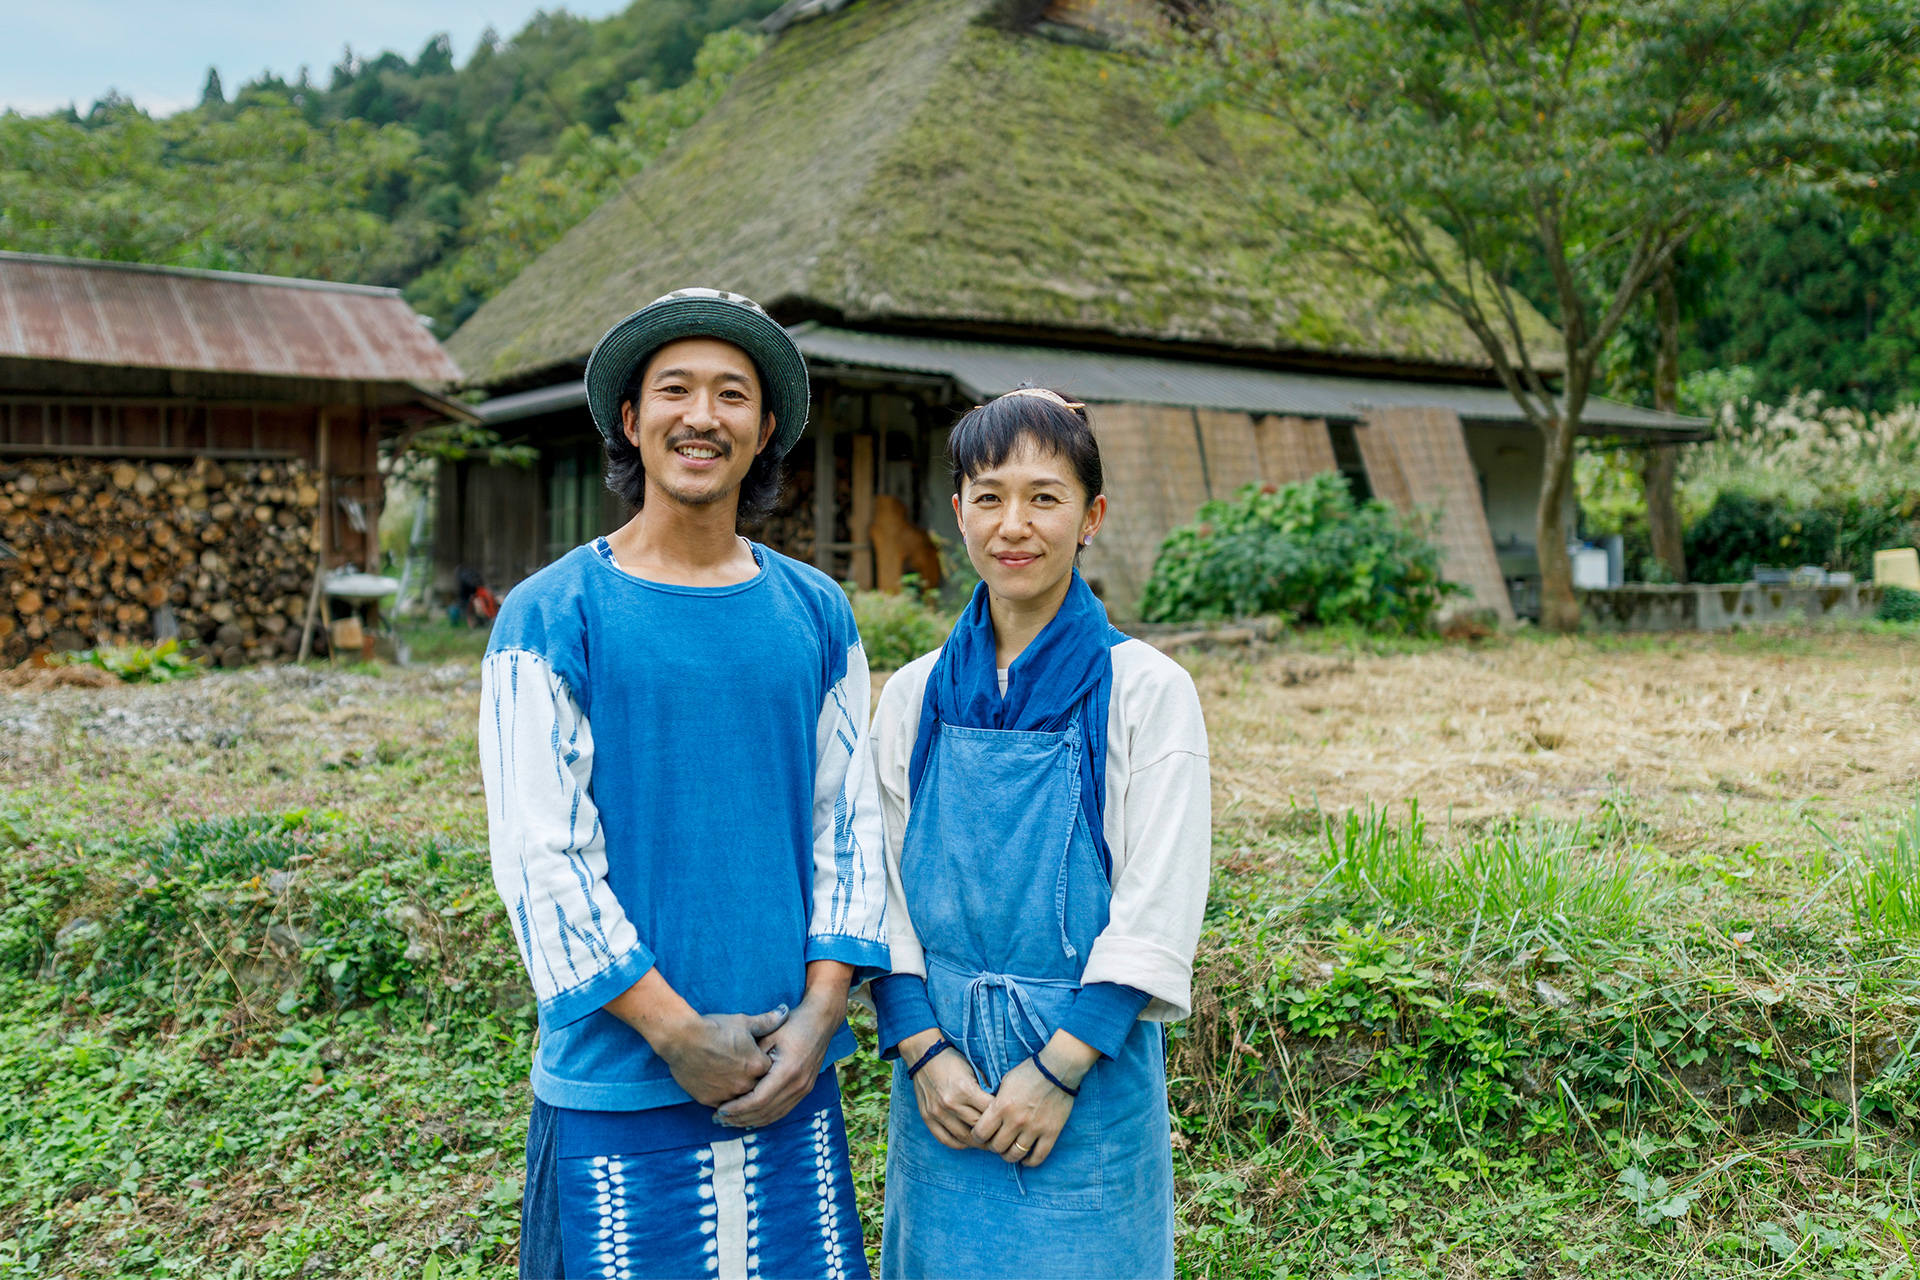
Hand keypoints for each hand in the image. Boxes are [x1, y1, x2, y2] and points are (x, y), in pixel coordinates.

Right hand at [652, 1008, 788, 1106]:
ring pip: (740, 1098)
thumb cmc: (715, 1028)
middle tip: (744, 1069)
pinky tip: (720, 1088)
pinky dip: (722, 1098)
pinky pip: (722, 1104)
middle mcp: (745, 1084)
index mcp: (757, 1065)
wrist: (683, 1038)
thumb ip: (768, 1021)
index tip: (758, 1057)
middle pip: (757, 1086)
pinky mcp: (709, 1100)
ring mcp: (727, 1094)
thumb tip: (785, 1011)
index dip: (764, 1062)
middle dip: (754, 1079)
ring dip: (739, 1091)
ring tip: (731, 1079)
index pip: (770, 1069)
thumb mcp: (744, 1022)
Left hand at [715, 961, 853, 1128]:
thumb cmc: (792, 1024)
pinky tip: (750, 1119)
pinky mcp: (805, 1091)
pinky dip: (765, 1118)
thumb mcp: (769, 1035)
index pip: (758, 1100)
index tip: (720, 1110)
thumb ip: (753, 1056)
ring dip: (751, 1121)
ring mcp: (803, 1090)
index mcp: (787, 1071)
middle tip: (720, 1119)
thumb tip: (731, 1077)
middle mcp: (797, 1085)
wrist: (820, 1022)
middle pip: (765, 1112)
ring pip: (774, 1115)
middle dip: (740, 1118)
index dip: (738, 1108)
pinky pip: (783, 1112)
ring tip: (731, 1122)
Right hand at [899, 1029, 993, 1149]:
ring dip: (977, 1143)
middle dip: (992, 1134)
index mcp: (965, 1089)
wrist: (924, 1055)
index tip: (1007, 1120)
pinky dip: (958, 1144)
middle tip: (1002, 1136)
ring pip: (963, 1138)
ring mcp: (937, 1112)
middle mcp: (951, 1104)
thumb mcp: (973, 1069)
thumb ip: (986, 1088)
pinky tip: (968, 1142)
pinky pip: (945, 1139)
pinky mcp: (927, 1117)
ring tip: (988, 1143)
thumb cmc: (952, 1060)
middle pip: (978, 1127)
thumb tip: (1000, 1104)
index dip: (1001, 1117)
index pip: (989, 1112)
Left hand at [972, 1031, 1099, 1167]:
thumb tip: (986, 1117)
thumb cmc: (1029, 1072)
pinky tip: (1026, 1158)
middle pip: (996, 1147)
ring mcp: (1034, 1128)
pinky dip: (1030, 1162)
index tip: (981, 1135)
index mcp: (1001, 1106)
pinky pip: (1038, 1157)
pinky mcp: (1051, 1133)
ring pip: (1015, 1155)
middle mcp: (1016, 1121)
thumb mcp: (1005, 1082)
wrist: (1057, 1069)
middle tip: (996, 1141)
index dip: (978, 1136)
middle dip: (993, 1146)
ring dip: (1009, 1155)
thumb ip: (995, 1102)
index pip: (980, 1133)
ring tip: (1010, 1150)